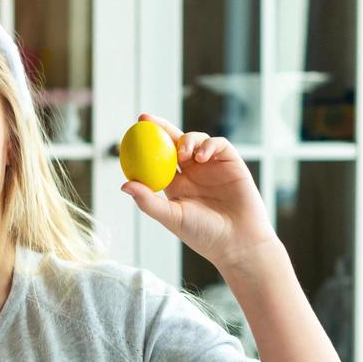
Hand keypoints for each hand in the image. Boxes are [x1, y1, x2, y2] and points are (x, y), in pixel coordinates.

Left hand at [121, 113, 276, 272]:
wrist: (238, 241)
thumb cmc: (203, 234)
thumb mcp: (171, 217)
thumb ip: (148, 200)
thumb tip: (124, 184)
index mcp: (175, 184)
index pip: (156, 159)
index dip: (144, 145)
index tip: (130, 133)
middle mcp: (192, 172)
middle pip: (174, 142)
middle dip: (160, 127)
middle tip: (145, 119)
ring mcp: (212, 166)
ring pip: (196, 140)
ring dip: (187, 139)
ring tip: (183, 153)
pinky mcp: (232, 163)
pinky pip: (219, 145)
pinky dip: (209, 145)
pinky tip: (202, 156)